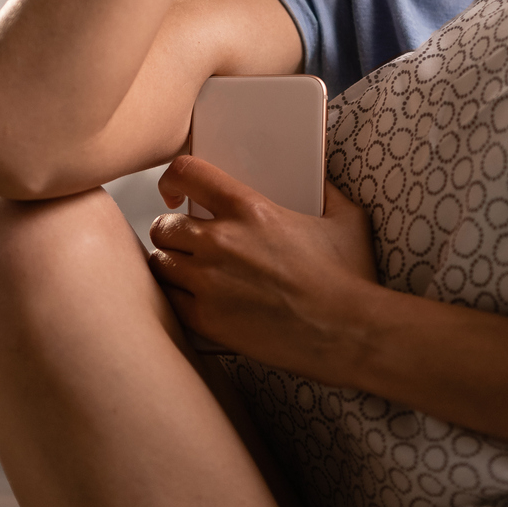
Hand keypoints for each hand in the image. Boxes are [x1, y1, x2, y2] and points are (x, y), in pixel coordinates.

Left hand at [147, 156, 377, 378]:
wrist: (347, 333)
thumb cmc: (349, 280)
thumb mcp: (346, 221)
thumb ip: (328, 195)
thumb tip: (323, 184)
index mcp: (250, 210)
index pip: (187, 173)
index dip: (174, 179)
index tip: (176, 191)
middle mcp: (221, 242)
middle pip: (163, 226)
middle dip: (172, 233)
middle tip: (187, 244)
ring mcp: (209, 282)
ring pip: (159, 264)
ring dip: (171, 266)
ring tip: (187, 273)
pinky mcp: (207, 319)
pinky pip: (168, 301)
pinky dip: (177, 299)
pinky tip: (193, 300)